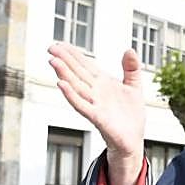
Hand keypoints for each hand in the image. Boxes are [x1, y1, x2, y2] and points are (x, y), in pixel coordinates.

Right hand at [48, 43, 145, 184]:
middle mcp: (96, 92)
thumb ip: (131, 68)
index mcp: (103, 83)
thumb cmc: (130, 116)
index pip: (85, 65)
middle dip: (64, 60)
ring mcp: (95, 104)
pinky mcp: (98, 117)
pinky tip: (62, 85)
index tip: (60, 44)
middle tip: (50, 48)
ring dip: (64, 74)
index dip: (73, 54)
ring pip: (76, 86)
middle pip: (77, 73)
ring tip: (53, 61)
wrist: (133, 140)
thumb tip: (129, 49)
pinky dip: (71, 95)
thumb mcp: (134, 87)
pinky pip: (82, 105)